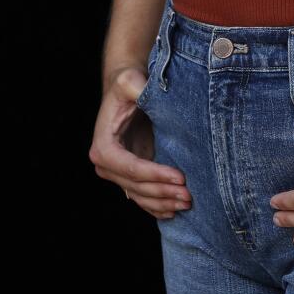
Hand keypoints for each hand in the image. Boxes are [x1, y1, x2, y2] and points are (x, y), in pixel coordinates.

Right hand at [89, 67, 191, 218]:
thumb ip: (135, 86)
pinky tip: (174, 212)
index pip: (130, 168)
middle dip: (164, 192)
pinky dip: (157, 208)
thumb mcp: (129, 81)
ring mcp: (117, 174)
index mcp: (103, 145)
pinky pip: (142, 199)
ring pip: (140, 197)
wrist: (128, 93)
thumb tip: (145, 93)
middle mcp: (106, 164)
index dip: (155, 175)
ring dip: (163, 203)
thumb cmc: (129, 85)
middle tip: (190, 194)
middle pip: (136, 187)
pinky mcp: (129, 178)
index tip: (180, 176)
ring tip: (188, 203)